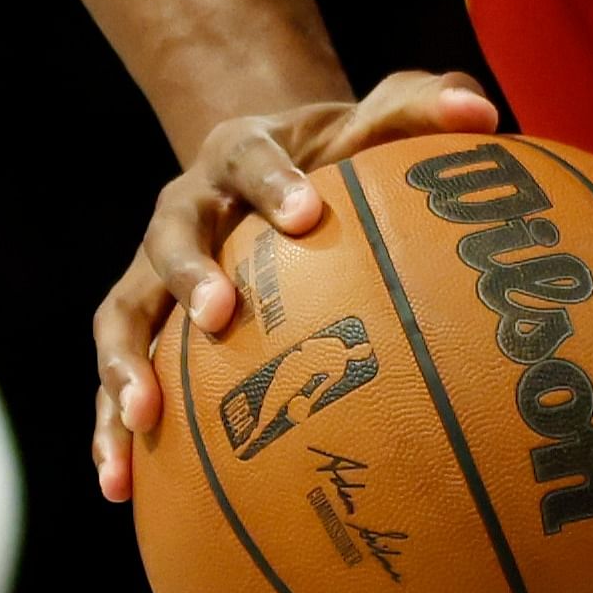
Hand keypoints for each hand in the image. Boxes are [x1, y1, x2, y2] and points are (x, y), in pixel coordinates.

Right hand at [91, 67, 503, 501]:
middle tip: (219, 315)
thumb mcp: (372, 121)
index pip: (250, 157)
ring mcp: (151, 270)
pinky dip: (109, 427)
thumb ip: (424, 106)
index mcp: (237, 152)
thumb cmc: (334, 154)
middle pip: (170, 235)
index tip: (305, 212)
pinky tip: (121, 486)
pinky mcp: (139, 325)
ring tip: (144, 417)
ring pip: (122, 312)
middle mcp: (184, 209)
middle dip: (190, 273)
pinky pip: (113, 377)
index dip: (272, 182)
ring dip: (125, 363)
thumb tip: (483, 115)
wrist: (266, 172)